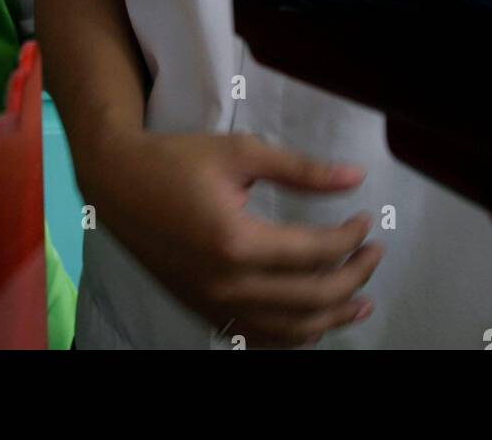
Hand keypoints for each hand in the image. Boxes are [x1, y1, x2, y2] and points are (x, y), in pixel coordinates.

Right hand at [85, 131, 381, 347]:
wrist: (117, 182)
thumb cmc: (175, 160)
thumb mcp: (239, 153)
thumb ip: (300, 169)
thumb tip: (354, 177)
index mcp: (236, 241)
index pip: (314, 253)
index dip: (350, 238)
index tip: (367, 220)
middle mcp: (226, 283)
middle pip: (311, 297)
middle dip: (353, 276)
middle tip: (374, 253)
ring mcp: (214, 302)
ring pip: (291, 330)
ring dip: (333, 316)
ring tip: (362, 299)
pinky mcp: (205, 309)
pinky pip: (261, 337)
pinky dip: (296, 334)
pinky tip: (315, 318)